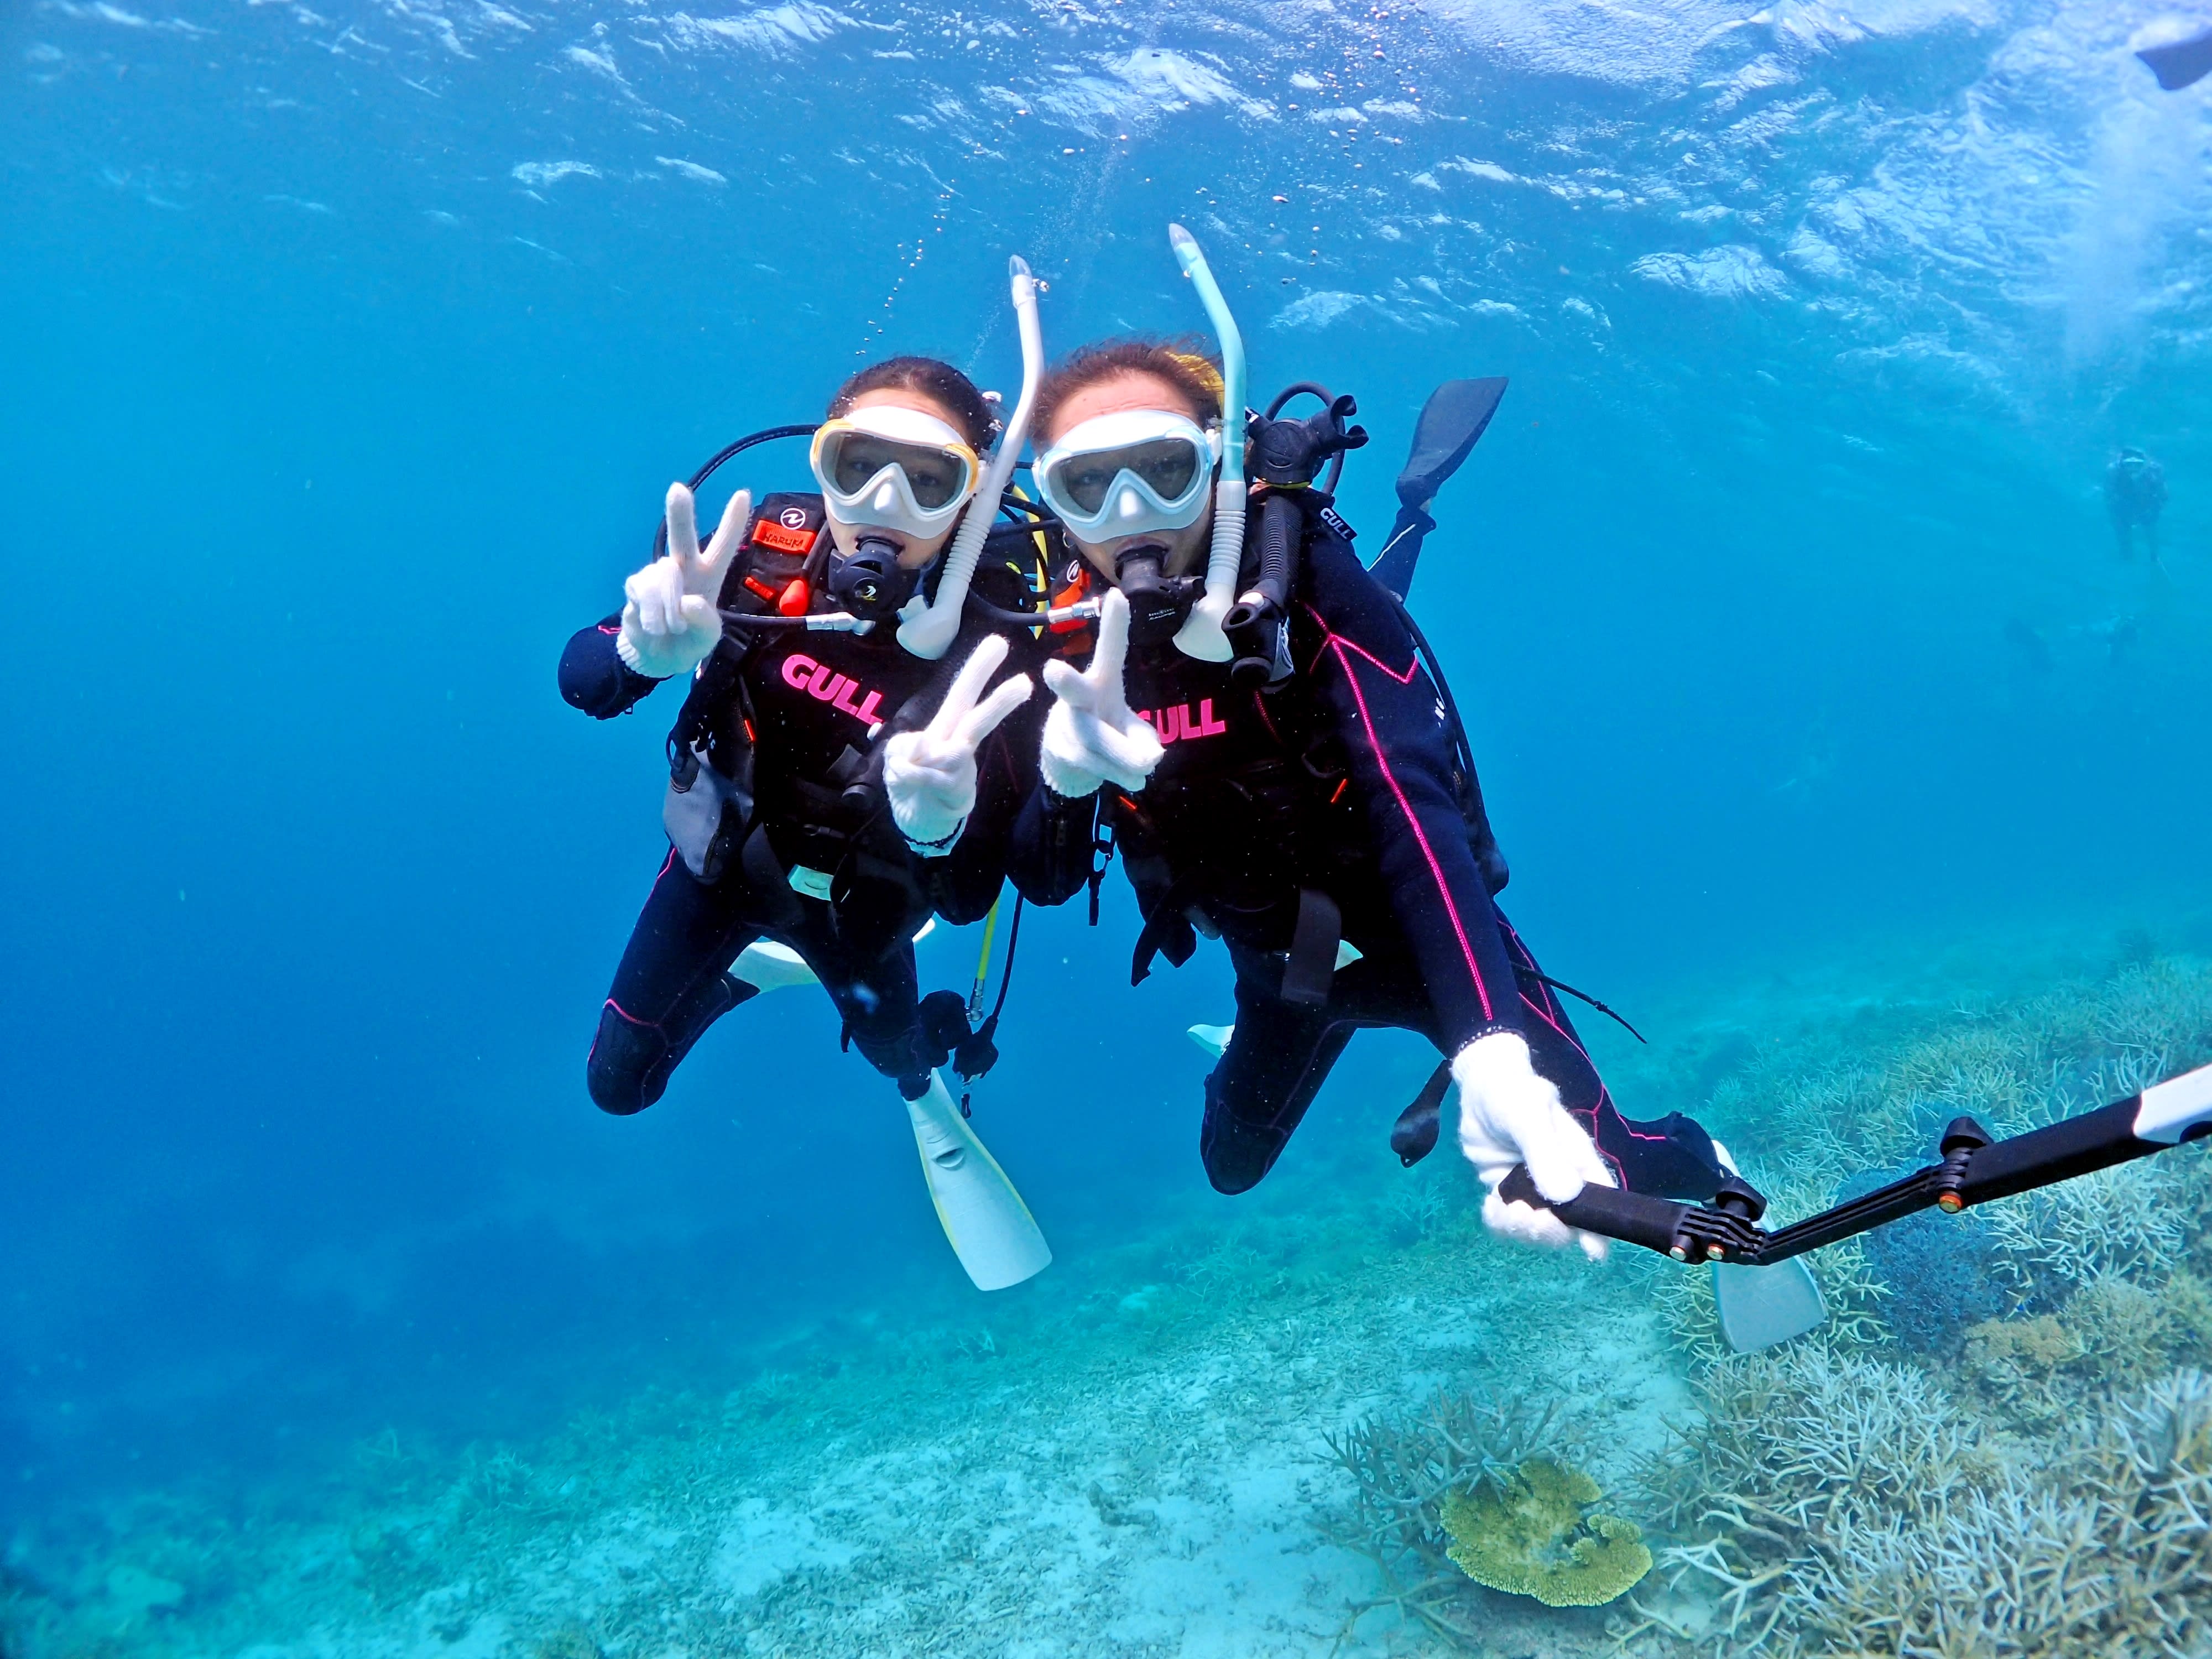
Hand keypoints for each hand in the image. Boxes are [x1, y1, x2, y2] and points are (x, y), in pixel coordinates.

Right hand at [616, 484, 750, 679]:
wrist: (658, 657)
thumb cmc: (689, 641)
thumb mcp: (707, 638)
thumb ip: (704, 622)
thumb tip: (688, 602)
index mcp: (709, 575)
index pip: (723, 546)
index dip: (733, 522)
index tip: (742, 494)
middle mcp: (683, 567)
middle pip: (682, 537)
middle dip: (680, 513)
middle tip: (677, 490)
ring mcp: (657, 574)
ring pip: (662, 577)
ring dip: (668, 608)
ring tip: (671, 627)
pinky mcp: (636, 586)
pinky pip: (643, 592)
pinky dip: (651, 614)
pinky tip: (653, 626)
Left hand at [882, 635, 1034, 851]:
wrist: (919, 823)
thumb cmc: (912, 783)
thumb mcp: (897, 757)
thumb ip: (904, 746)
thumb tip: (923, 747)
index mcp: (946, 729)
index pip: (962, 694)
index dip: (977, 669)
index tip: (998, 643)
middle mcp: (958, 746)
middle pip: (979, 719)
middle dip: (1001, 700)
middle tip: (1025, 682)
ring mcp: (959, 771)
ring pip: (956, 752)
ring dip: (927, 756)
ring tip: (905, 767)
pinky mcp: (954, 794)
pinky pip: (928, 776)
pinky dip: (907, 775)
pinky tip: (900, 776)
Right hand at [1039, 590, 1164, 797]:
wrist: (1069, 765)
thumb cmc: (1105, 732)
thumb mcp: (1131, 730)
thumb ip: (1143, 739)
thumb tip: (1150, 756)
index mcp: (1101, 682)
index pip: (1110, 651)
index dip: (1113, 625)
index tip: (1116, 595)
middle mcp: (1079, 698)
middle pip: (1073, 690)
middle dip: (1065, 680)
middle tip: (1052, 670)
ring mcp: (1065, 725)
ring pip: (1096, 742)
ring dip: (1127, 758)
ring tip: (1147, 767)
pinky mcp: (1061, 752)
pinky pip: (1096, 766)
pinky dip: (1123, 774)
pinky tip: (1136, 779)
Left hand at [1453, 1030, 1614, 1260]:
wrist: (1480, 1085)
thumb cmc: (1515, 1092)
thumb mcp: (1530, 1115)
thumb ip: (1545, 1152)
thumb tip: (1565, 1197)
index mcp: (1580, 1162)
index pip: (1602, 1202)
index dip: (1602, 1231)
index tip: (1593, 1252)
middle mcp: (1562, 1181)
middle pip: (1569, 1226)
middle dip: (1550, 1231)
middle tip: (1527, 1216)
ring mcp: (1533, 1190)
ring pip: (1537, 1228)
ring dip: (1521, 1229)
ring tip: (1501, 1207)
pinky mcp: (1507, 1192)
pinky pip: (1508, 1221)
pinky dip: (1500, 1221)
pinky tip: (1491, 1203)